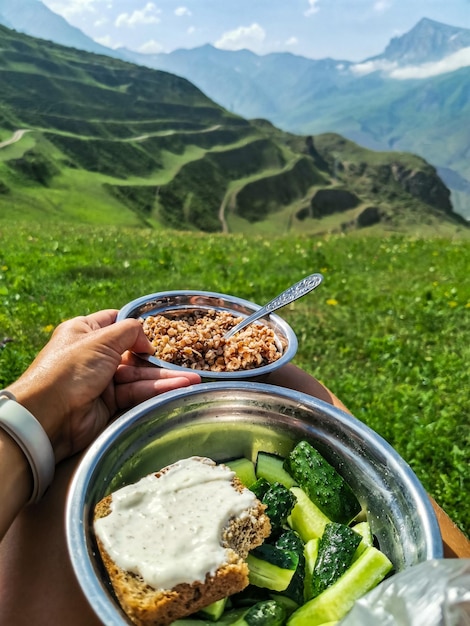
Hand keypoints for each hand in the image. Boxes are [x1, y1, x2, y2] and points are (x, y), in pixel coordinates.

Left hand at [7, 310, 200, 461]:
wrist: (49, 416)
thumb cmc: (70, 369)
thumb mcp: (100, 339)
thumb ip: (129, 332)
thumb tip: (146, 340)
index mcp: (84, 332)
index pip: (115, 323)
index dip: (136, 327)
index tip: (157, 333)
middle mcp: (94, 355)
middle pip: (132, 352)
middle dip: (157, 358)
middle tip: (185, 360)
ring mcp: (102, 381)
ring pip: (139, 376)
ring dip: (165, 378)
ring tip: (193, 379)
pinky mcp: (109, 404)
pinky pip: (137, 394)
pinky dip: (157, 391)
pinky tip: (179, 388)